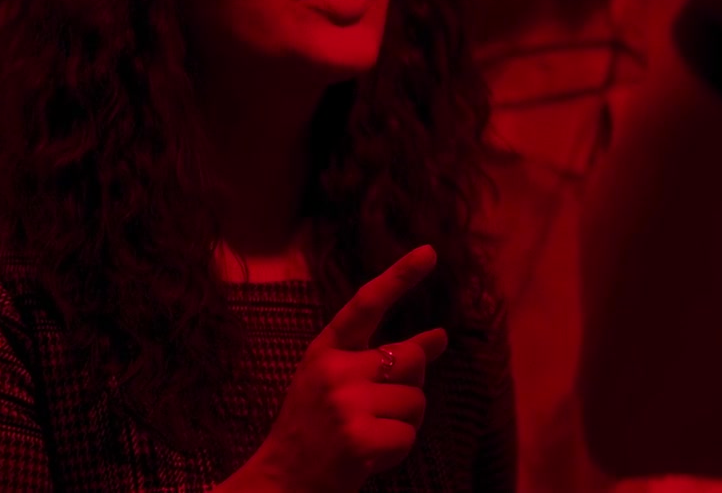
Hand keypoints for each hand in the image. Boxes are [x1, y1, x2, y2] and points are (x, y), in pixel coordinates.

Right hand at [236, 246, 448, 492]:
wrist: (281, 482)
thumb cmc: (316, 431)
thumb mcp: (342, 385)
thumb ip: (388, 359)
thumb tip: (439, 337)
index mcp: (325, 351)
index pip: (367, 304)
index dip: (401, 277)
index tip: (430, 252)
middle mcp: (334, 371)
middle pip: (412, 358)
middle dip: (411, 385)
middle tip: (377, 411)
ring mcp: (345, 405)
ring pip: (416, 401)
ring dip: (403, 424)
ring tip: (366, 436)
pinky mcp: (358, 439)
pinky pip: (408, 435)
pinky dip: (396, 452)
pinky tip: (366, 457)